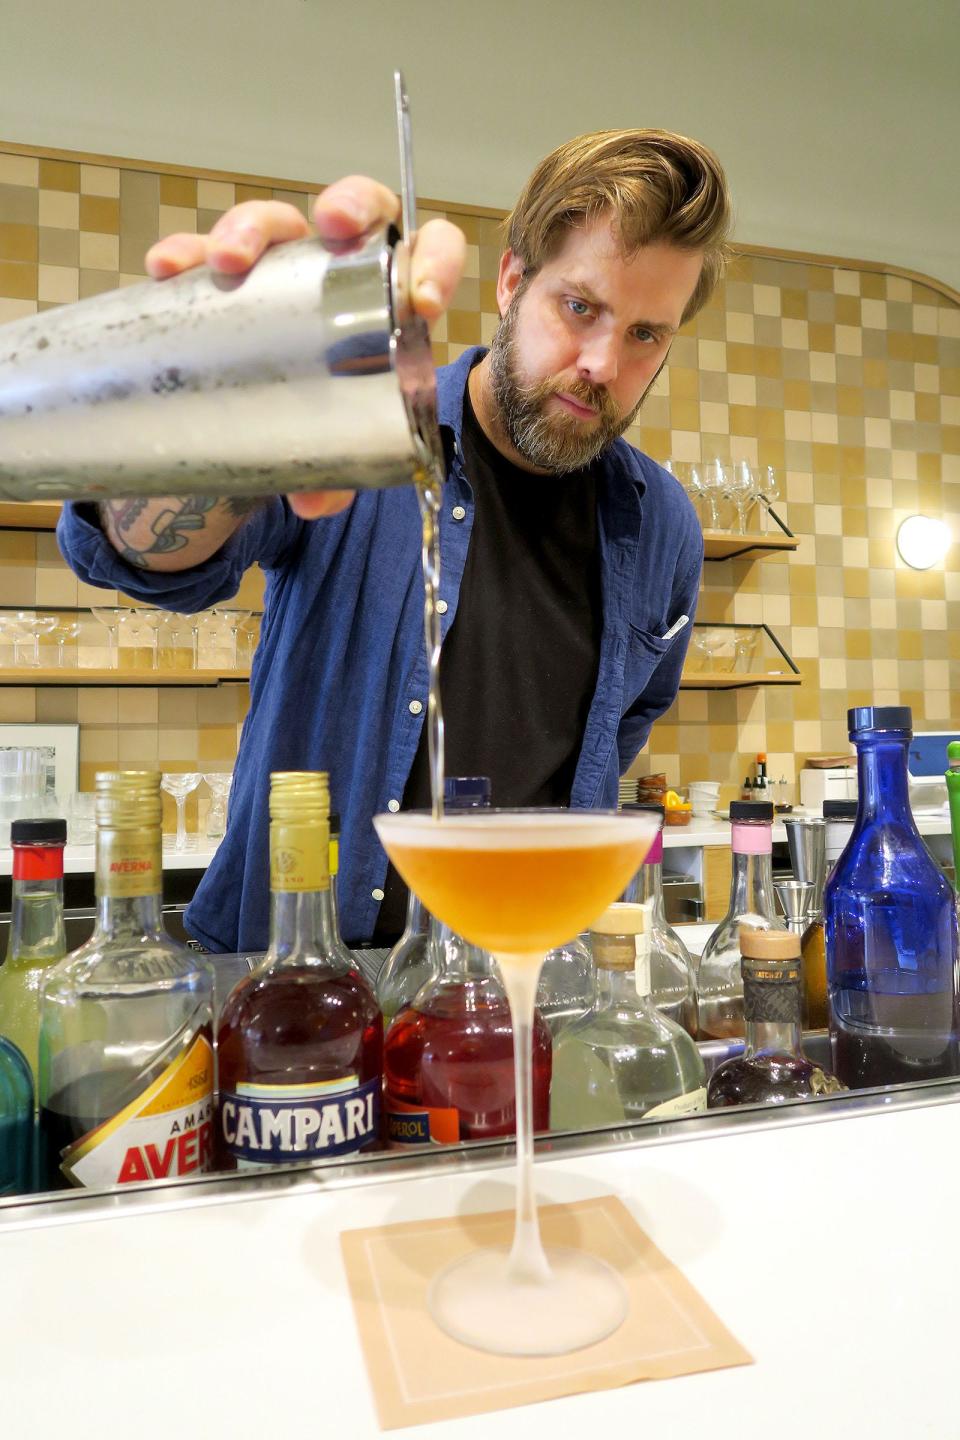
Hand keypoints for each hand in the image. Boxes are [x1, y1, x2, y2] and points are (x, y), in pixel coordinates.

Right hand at [146, 178, 465, 519]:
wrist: (274, 415)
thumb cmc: (329, 413)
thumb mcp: (343, 444)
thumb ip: (339, 472)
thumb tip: (313, 502)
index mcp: (393, 296)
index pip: (431, 249)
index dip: (436, 261)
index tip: (422, 302)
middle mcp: (342, 266)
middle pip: (356, 208)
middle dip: (348, 205)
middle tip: (333, 227)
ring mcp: (284, 262)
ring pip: (276, 222)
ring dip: (251, 229)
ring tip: (229, 261)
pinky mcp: (227, 272)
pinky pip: (204, 250)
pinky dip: (186, 253)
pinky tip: (167, 268)